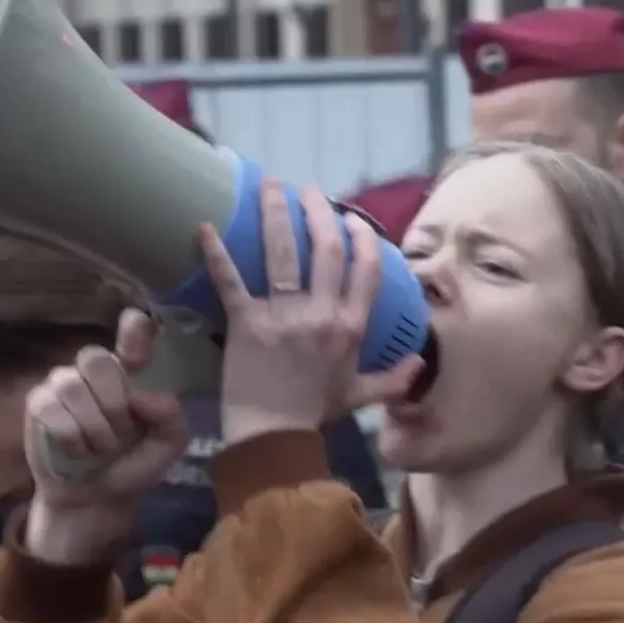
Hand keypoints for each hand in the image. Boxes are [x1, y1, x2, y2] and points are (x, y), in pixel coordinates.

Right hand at [23, 308, 187, 563]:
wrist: (98, 498)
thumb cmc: (135, 462)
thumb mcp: (168, 443)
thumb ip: (170, 414)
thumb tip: (142, 394)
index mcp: (134, 371)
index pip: (133, 332)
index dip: (133, 330)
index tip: (134, 339)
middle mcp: (97, 370)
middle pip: (96, 359)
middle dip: (112, 401)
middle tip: (121, 431)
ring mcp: (64, 383)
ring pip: (71, 385)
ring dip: (92, 426)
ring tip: (100, 447)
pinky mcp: (38, 404)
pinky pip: (49, 407)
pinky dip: (69, 435)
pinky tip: (77, 450)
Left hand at [198, 180, 421, 444]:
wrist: (272, 437)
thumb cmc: (314, 413)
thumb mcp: (360, 395)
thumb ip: (393, 378)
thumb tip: (420, 363)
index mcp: (351, 326)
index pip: (365, 268)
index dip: (361, 236)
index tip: (351, 218)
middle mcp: (322, 313)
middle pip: (326, 248)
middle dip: (318, 211)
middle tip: (307, 189)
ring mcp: (284, 315)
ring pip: (283, 253)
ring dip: (276, 214)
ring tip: (270, 185)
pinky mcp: (246, 322)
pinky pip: (231, 280)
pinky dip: (216, 252)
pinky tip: (203, 226)